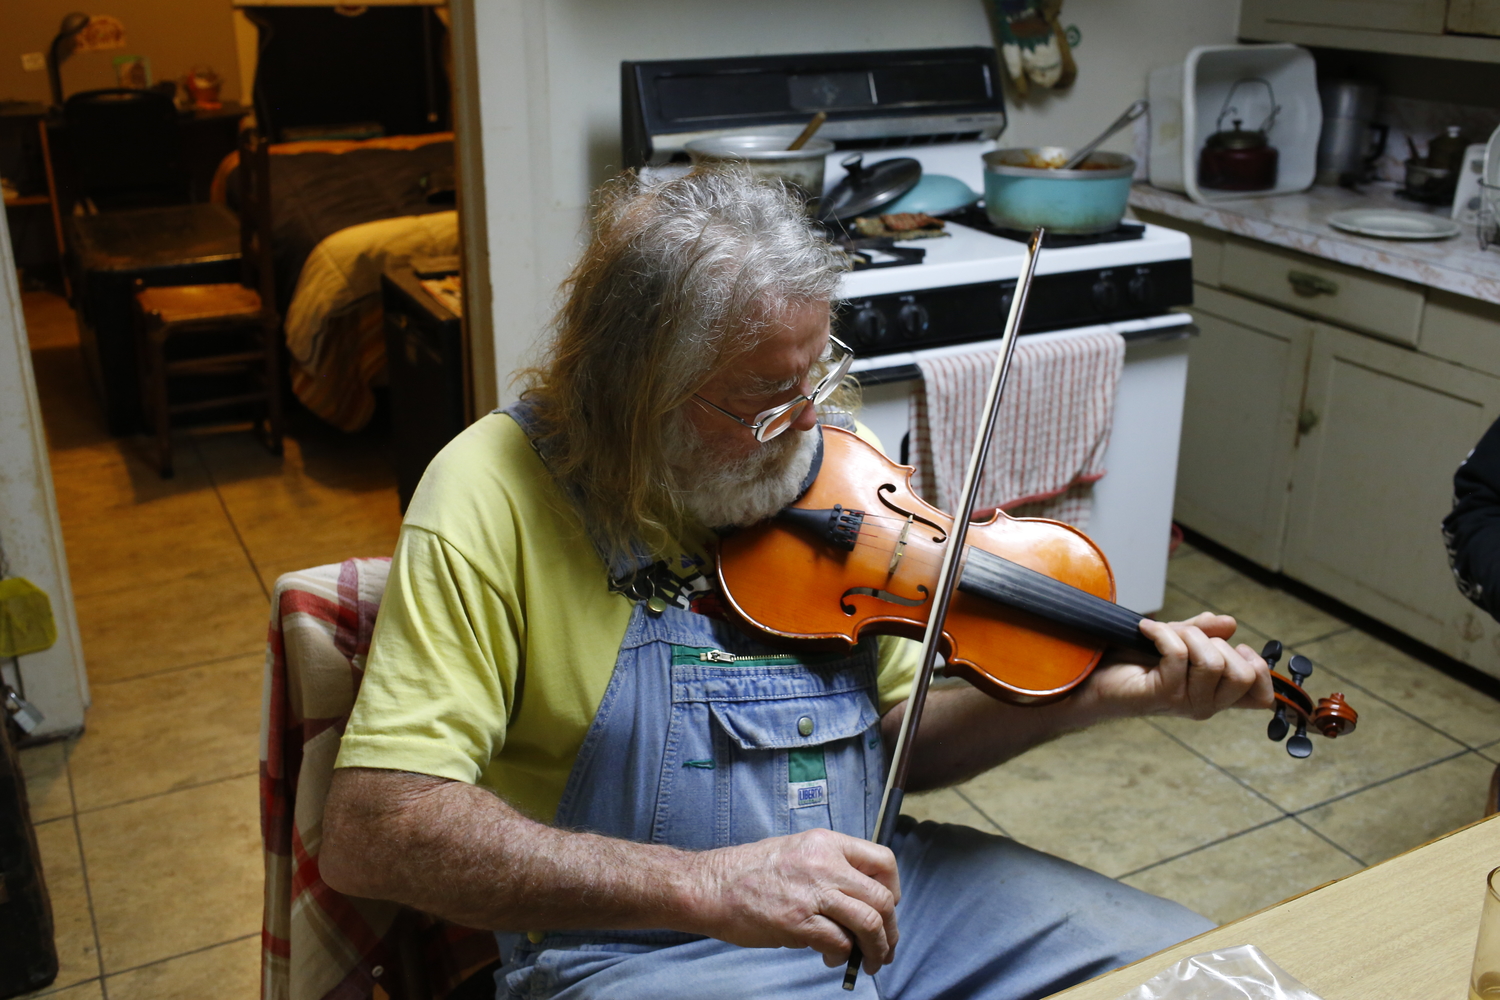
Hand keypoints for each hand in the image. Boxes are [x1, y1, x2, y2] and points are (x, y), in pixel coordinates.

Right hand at [688, 828, 900, 972]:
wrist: (711, 886)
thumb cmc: (749, 872)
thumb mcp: (796, 851)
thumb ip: (830, 866)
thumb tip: (859, 897)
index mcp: (826, 843)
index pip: (883, 861)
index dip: (894, 890)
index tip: (889, 908)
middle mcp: (825, 864)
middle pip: (882, 898)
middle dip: (891, 929)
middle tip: (886, 946)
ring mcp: (812, 893)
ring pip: (869, 923)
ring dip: (877, 949)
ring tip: (871, 961)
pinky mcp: (799, 921)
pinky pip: (840, 943)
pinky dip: (842, 956)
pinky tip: (832, 959)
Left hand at [1088, 612, 1273, 720]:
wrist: (1092, 677)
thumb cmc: (1132, 662)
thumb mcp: (1175, 641)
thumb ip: (1203, 633)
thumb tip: (1230, 623)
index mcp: (1215, 695)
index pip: (1262, 697)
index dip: (1258, 667)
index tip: (1233, 646)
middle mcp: (1205, 705)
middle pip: (1244, 675)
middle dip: (1219, 643)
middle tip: (1188, 637)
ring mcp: (1185, 703)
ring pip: (1213, 663)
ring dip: (1189, 636)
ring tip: (1165, 633)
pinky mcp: (1162, 694)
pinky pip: (1179, 655)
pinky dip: (1163, 633)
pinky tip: (1146, 630)